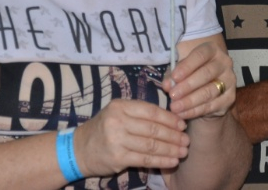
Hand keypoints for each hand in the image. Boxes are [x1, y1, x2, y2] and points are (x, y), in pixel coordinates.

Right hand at [72, 99, 188, 176]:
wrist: (81, 149)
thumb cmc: (105, 129)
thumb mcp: (118, 113)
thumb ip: (139, 114)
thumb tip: (171, 119)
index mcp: (120, 106)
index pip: (151, 111)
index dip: (169, 118)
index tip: (183, 124)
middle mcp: (117, 120)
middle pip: (153, 128)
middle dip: (173, 135)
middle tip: (186, 140)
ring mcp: (117, 139)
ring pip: (151, 145)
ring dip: (171, 149)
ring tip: (183, 151)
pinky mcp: (118, 157)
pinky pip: (145, 159)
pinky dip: (161, 161)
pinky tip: (172, 161)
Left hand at [164, 41, 235, 119]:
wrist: (206, 91)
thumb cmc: (190, 74)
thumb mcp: (180, 70)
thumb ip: (172, 75)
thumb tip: (167, 85)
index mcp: (211, 50)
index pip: (200, 55)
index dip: (187, 66)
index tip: (174, 77)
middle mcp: (224, 63)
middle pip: (206, 74)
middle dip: (187, 86)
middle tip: (172, 95)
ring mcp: (229, 81)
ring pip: (209, 92)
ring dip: (190, 101)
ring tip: (175, 107)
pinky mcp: (230, 98)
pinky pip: (211, 106)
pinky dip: (195, 111)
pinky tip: (183, 114)